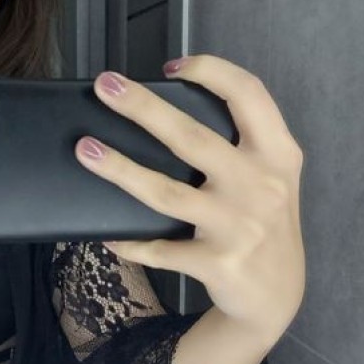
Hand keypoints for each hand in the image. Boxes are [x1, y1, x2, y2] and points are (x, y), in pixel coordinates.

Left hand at [74, 54, 305, 337]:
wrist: (278, 297)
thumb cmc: (266, 223)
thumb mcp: (274, 177)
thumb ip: (244, 144)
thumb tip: (169, 109)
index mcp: (277, 154)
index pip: (249, 94)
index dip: (211, 71)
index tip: (172, 66)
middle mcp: (261, 186)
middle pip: (192, 137)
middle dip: (143, 107)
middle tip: (105, 86)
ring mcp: (238, 226)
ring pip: (166, 192)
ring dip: (120, 169)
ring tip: (85, 150)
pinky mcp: (217, 263)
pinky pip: (160, 250)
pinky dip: (131, 242)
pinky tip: (107, 235)